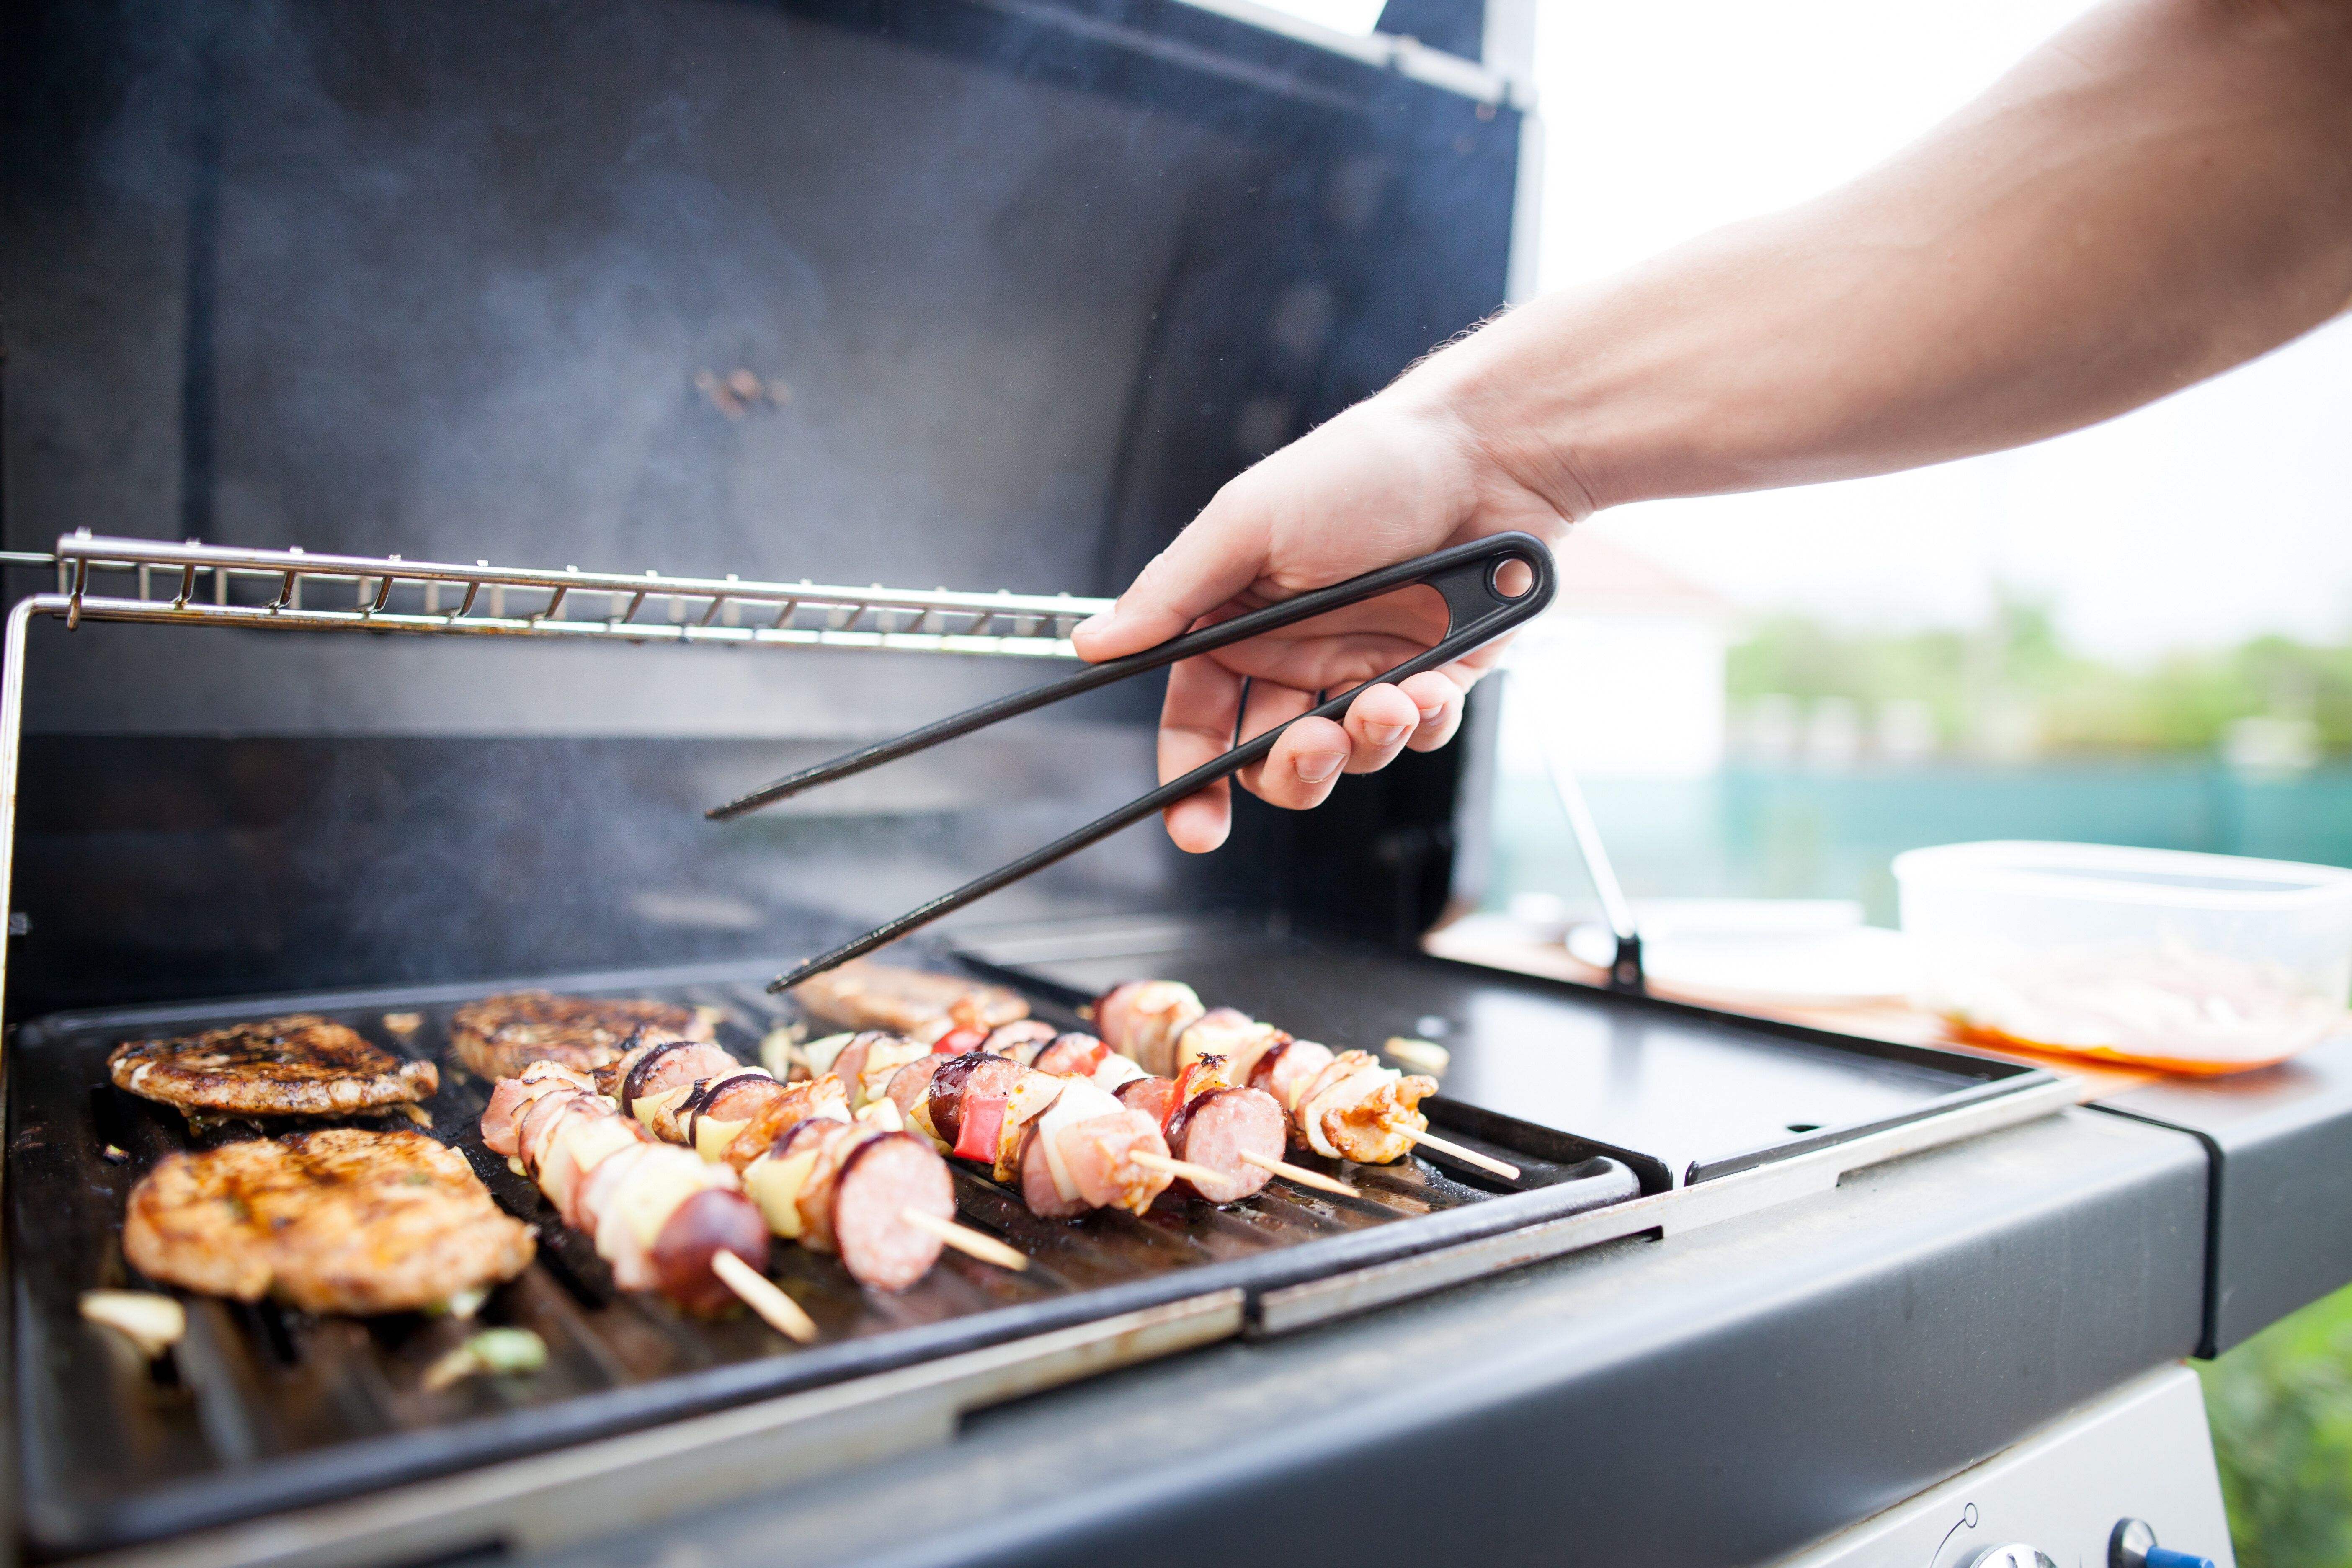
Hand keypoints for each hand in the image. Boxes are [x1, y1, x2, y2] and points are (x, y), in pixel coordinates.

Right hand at [1070, 387, 1571, 852]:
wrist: (1484, 454)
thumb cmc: (1362, 469)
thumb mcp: (1247, 522)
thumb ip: (1172, 593)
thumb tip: (1092, 642)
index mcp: (1241, 620)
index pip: (1197, 716)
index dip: (1191, 775)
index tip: (1196, 824)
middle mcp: (1299, 651)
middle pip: (1269, 758)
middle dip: (1288, 771)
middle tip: (1309, 745)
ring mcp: (1367, 667)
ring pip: (1346, 758)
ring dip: (1361, 744)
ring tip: (1385, 701)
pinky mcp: (1436, 676)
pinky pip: (1419, 735)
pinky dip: (1422, 723)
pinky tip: (1429, 685)